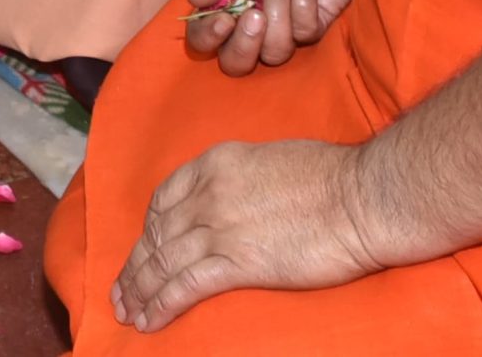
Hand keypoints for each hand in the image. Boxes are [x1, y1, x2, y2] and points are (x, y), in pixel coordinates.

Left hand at [109, 140, 381, 333]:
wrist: (361, 196)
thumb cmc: (332, 178)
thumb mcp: (270, 161)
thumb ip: (241, 180)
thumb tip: (234, 202)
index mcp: (216, 163)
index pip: (164, 200)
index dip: (148, 231)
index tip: (143, 250)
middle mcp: (209, 194)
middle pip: (157, 235)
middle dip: (134, 267)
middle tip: (121, 292)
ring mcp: (220, 227)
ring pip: (164, 262)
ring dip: (141, 291)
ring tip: (128, 313)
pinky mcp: (238, 262)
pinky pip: (185, 286)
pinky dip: (162, 305)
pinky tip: (149, 321)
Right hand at [183, 0, 360, 72]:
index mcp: (226, 6)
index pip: (203, 38)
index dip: (208, 37)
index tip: (223, 20)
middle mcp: (252, 25)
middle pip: (236, 63)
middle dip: (244, 45)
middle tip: (254, 16)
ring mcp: (284, 30)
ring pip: (274, 52)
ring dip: (278, 15)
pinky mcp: (314, 27)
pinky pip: (304, 32)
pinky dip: (304, 2)